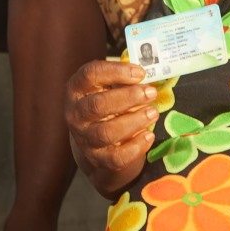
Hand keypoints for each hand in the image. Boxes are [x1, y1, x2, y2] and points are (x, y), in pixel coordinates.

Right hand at [65, 60, 157, 196]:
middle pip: (98, 105)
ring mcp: (85, 139)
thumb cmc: (109, 107)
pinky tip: (149, 135)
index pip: (90, 74)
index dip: (116, 71)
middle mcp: (76, 114)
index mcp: (77, 89)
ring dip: (135, 121)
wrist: (98, 144)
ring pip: (107, 132)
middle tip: (151, 92)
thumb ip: (125, 81)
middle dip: (128, 97)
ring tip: (153, 113)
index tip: (140, 72)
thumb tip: (150, 76)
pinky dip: (136, 146)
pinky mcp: (98, 159)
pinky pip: (117, 157)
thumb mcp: (110, 89)